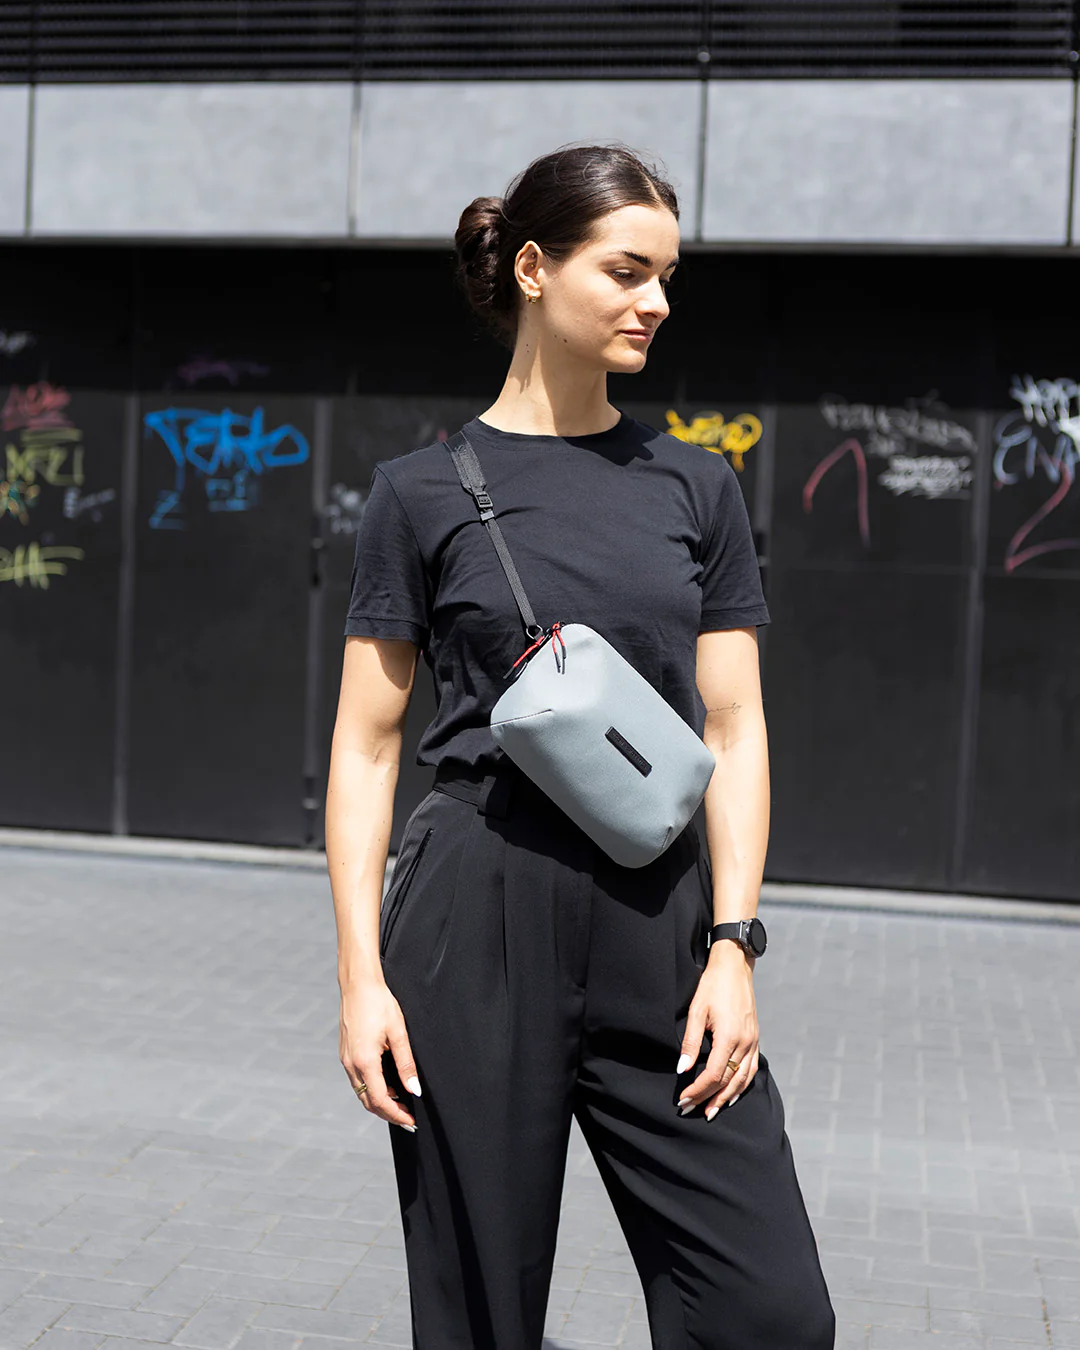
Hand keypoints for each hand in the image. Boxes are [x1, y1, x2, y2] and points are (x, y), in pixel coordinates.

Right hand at [339, 976, 421, 1129]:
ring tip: (401, 1104)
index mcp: (364, 1061)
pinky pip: (358, 1079)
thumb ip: (406, 1064)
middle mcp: (351, 1064)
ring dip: (380, 1101)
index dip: (396, 1115)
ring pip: (361, 1092)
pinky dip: (372, 1088)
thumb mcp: (398, 1032)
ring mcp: (345, 1059)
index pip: (380, 1100)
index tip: (411, 1123)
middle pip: (368, 1101)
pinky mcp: (345, 1052)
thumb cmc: (379, 1003)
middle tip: (408, 1119)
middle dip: (388, 1113)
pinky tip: (387, 1084)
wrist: (357, 983)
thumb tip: (414, 1090)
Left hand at [675, 940, 759, 1119]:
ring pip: (742, 1079)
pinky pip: (751, 1069)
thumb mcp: (696, 1011)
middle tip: (691, 1110)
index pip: (713, 1074)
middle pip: (728, 1081)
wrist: (734, 967)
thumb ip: (690, 1042)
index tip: (683, 1100)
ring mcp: (753, 1041)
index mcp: (730, 1036)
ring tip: (712, 1110)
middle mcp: (745, 1042)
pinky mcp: (755, 1038)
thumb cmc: (713, 986)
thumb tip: (682, 1068)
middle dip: (709, 1098)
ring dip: (727, 1097)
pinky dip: (742, 1085)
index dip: (698, 1090)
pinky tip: (732, 1093)